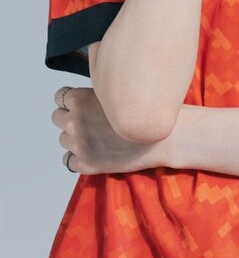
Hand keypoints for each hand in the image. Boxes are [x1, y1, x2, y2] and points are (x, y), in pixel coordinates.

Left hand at [52, 87, 166, 174]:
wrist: (162, 137)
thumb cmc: (142, 111)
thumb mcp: (114, 92)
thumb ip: (92, 95)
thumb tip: (76, 98)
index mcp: (80, 99)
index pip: (59, 97)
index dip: (72, 100)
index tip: (84, 104)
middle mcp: (75, 121)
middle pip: (57, 118)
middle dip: (70, 118)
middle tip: (90, 121)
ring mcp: (79, 144)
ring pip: (63, 139)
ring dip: (74, 137)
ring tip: (97, 136)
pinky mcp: (86, 164)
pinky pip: (68, 160)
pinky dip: (77, 157)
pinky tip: (94, 151)